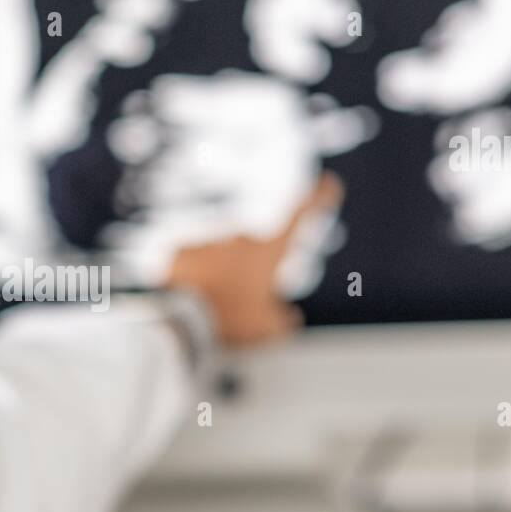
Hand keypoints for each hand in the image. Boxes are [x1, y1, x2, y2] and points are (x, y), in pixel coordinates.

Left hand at [163, 172, 342, 345]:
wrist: (184, 320)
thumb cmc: (232, 321)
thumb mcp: (269, 329)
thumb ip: (284, 319)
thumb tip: (288, 317)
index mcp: (268, 252)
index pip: (299, 217)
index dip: (317, 199)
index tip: (327, 181)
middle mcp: (240, 239)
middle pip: (252, 252)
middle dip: (249, 273)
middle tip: (238, 303)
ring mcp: (210, 243)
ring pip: (221, 257)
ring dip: (221, 277)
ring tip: (212, 306)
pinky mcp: (183, 251)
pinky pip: (193, 262)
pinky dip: (195, 278)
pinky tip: (191, 297)